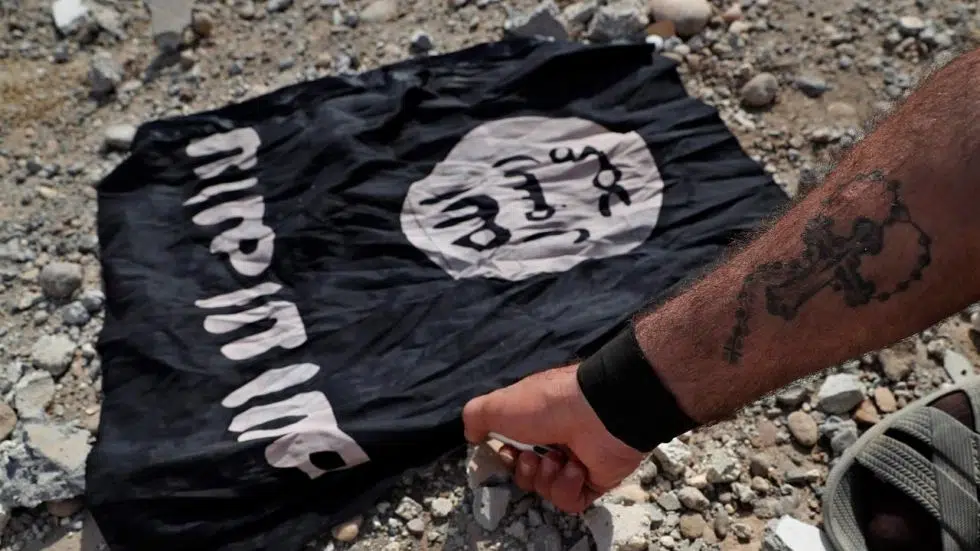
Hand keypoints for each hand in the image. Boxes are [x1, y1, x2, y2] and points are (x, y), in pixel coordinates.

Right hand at [462, 364, 644, 513]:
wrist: (597, 411)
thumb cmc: (546, 404)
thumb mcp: (498, 403)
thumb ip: (476, 417)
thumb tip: (472, 436)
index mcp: (536, 422)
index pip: (513, 450)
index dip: (505, 457)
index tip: (507, 451)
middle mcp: (555, 441)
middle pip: (526, 473)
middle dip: (524, 469)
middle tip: (533, 456)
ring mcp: (576, 461)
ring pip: (546, 489)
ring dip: (545, 476)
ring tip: (557, 459)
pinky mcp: (595, 480)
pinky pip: (571, 500)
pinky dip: (567, 487)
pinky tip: (575, 469)